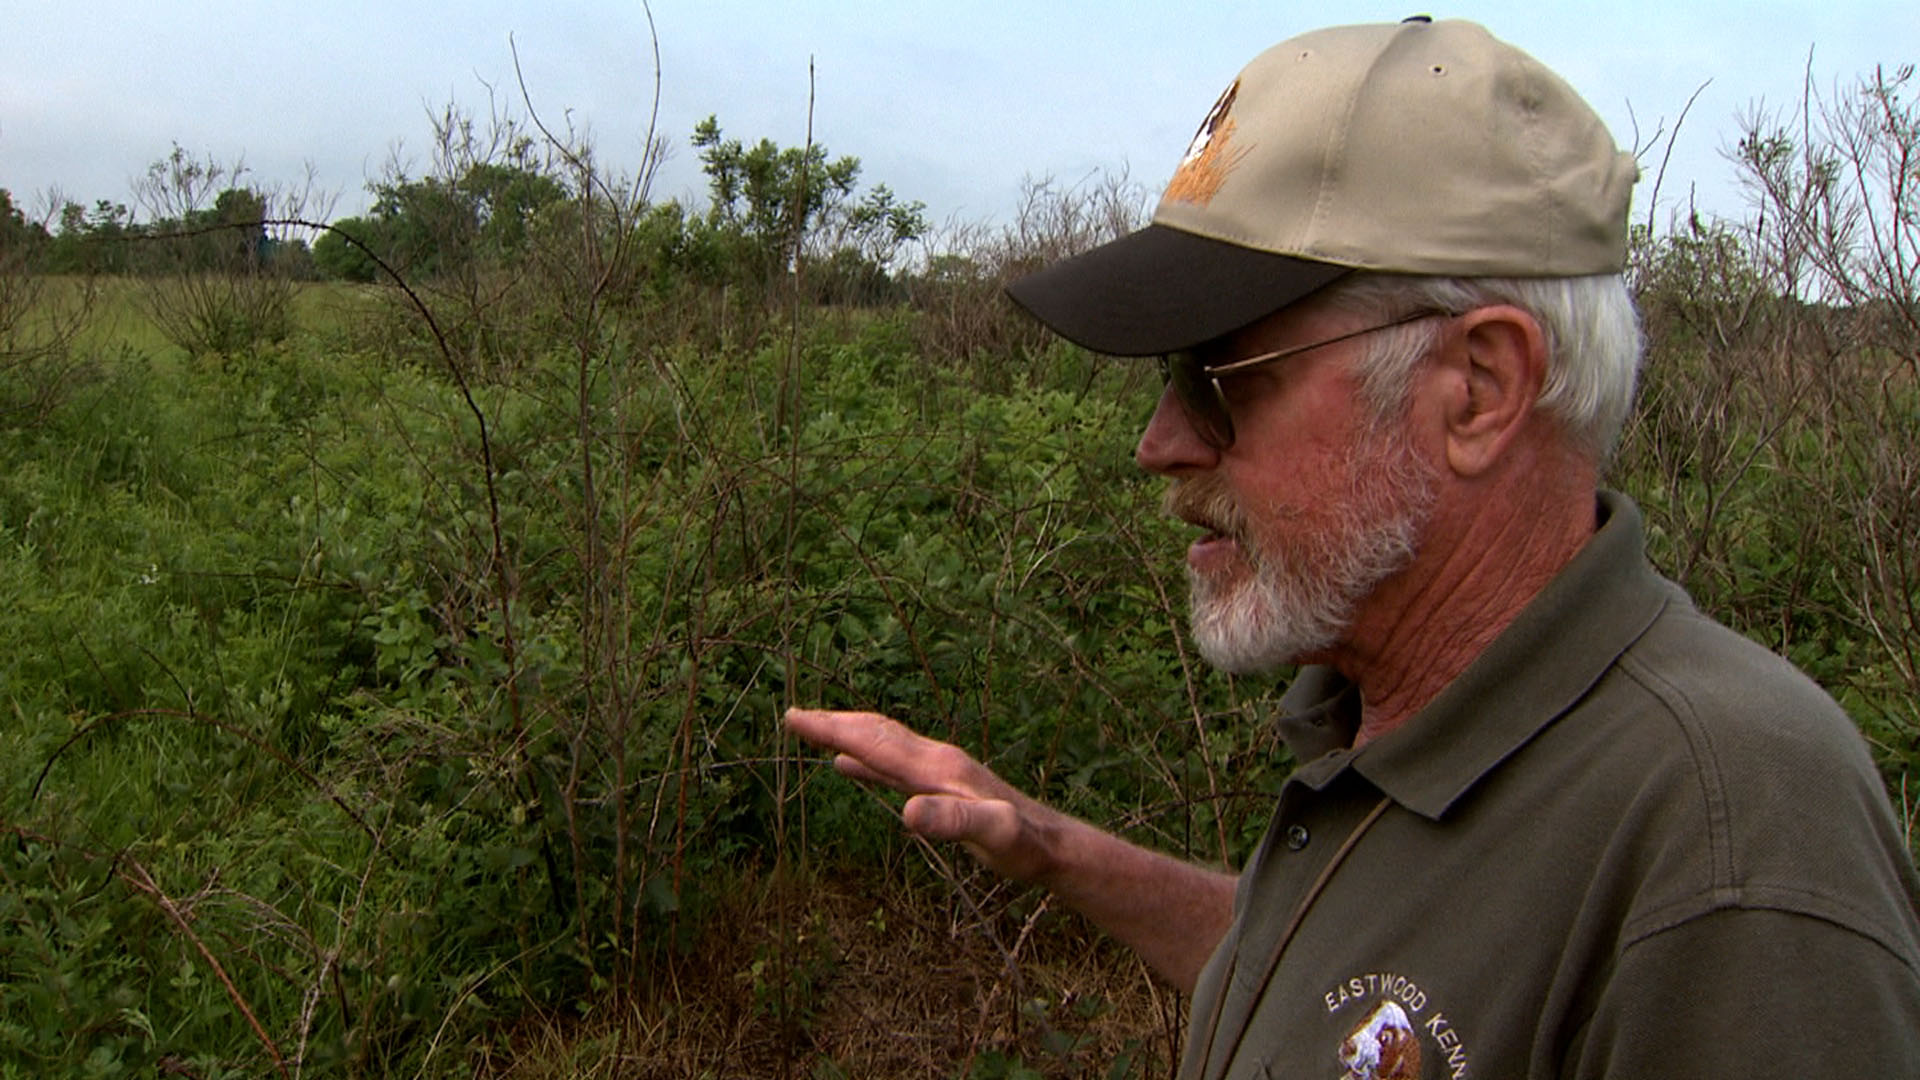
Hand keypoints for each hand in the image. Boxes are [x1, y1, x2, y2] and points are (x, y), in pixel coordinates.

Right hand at [784, 708, 1055, 881]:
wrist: (1052, 845)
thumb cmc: (1024, 844)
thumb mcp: (992, 835)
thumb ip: (954, 821)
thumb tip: (908, 812)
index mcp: (937, 766)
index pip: (875, 741)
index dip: (833, 729)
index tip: (794, 717)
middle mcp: (935, 760)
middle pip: (876, 733)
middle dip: (834, 723)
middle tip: (793, 716)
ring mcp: (938, 772)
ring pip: (883, 745)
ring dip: (847, 735)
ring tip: (815, 729)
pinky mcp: (942, 787)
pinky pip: (893, 766)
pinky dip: (865, 760)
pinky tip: (850, 765)